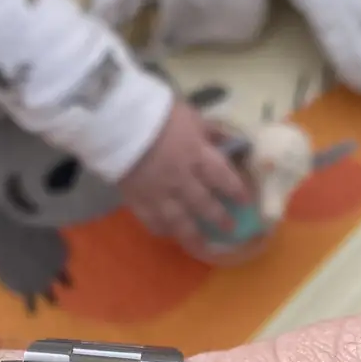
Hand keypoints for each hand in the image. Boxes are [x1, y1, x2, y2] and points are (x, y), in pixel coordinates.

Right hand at [119, 101, 250, 256]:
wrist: (115, 121)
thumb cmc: (155, 112)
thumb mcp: (191, 115)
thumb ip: (211, 131)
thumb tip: (233, 140)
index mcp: (197, 156)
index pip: (223, 178)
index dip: (236, 191)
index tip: (246, 201)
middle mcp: (182, 181)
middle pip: (204, 205)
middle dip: (219, 218)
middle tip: (230, 229)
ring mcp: (158, 194)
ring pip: (180, 222)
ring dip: (194, 237)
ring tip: (204, 249)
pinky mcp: (136, 200)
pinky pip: (151, 221)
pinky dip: (161, 229)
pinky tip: (168, 234)